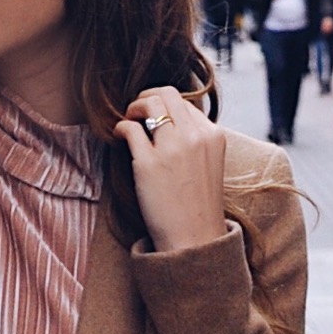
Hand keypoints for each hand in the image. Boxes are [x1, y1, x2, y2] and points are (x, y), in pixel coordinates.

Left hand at [123, 83, 230, 253]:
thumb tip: (170, 120)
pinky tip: (118, 136)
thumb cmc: (197, 205)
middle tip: (136, 110)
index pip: (185, 103)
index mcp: (213, 135)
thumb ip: (196, 140)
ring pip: (149, 103)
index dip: (166, 106)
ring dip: (134, 106)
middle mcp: (195, 136)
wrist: (193, 239)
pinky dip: (120, 127)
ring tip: (128, 119)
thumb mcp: (209, 164)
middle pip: (167, 94)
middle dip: (147, 96)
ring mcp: (172, 149)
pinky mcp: (149, 163)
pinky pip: (129, 128)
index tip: (154, 117)